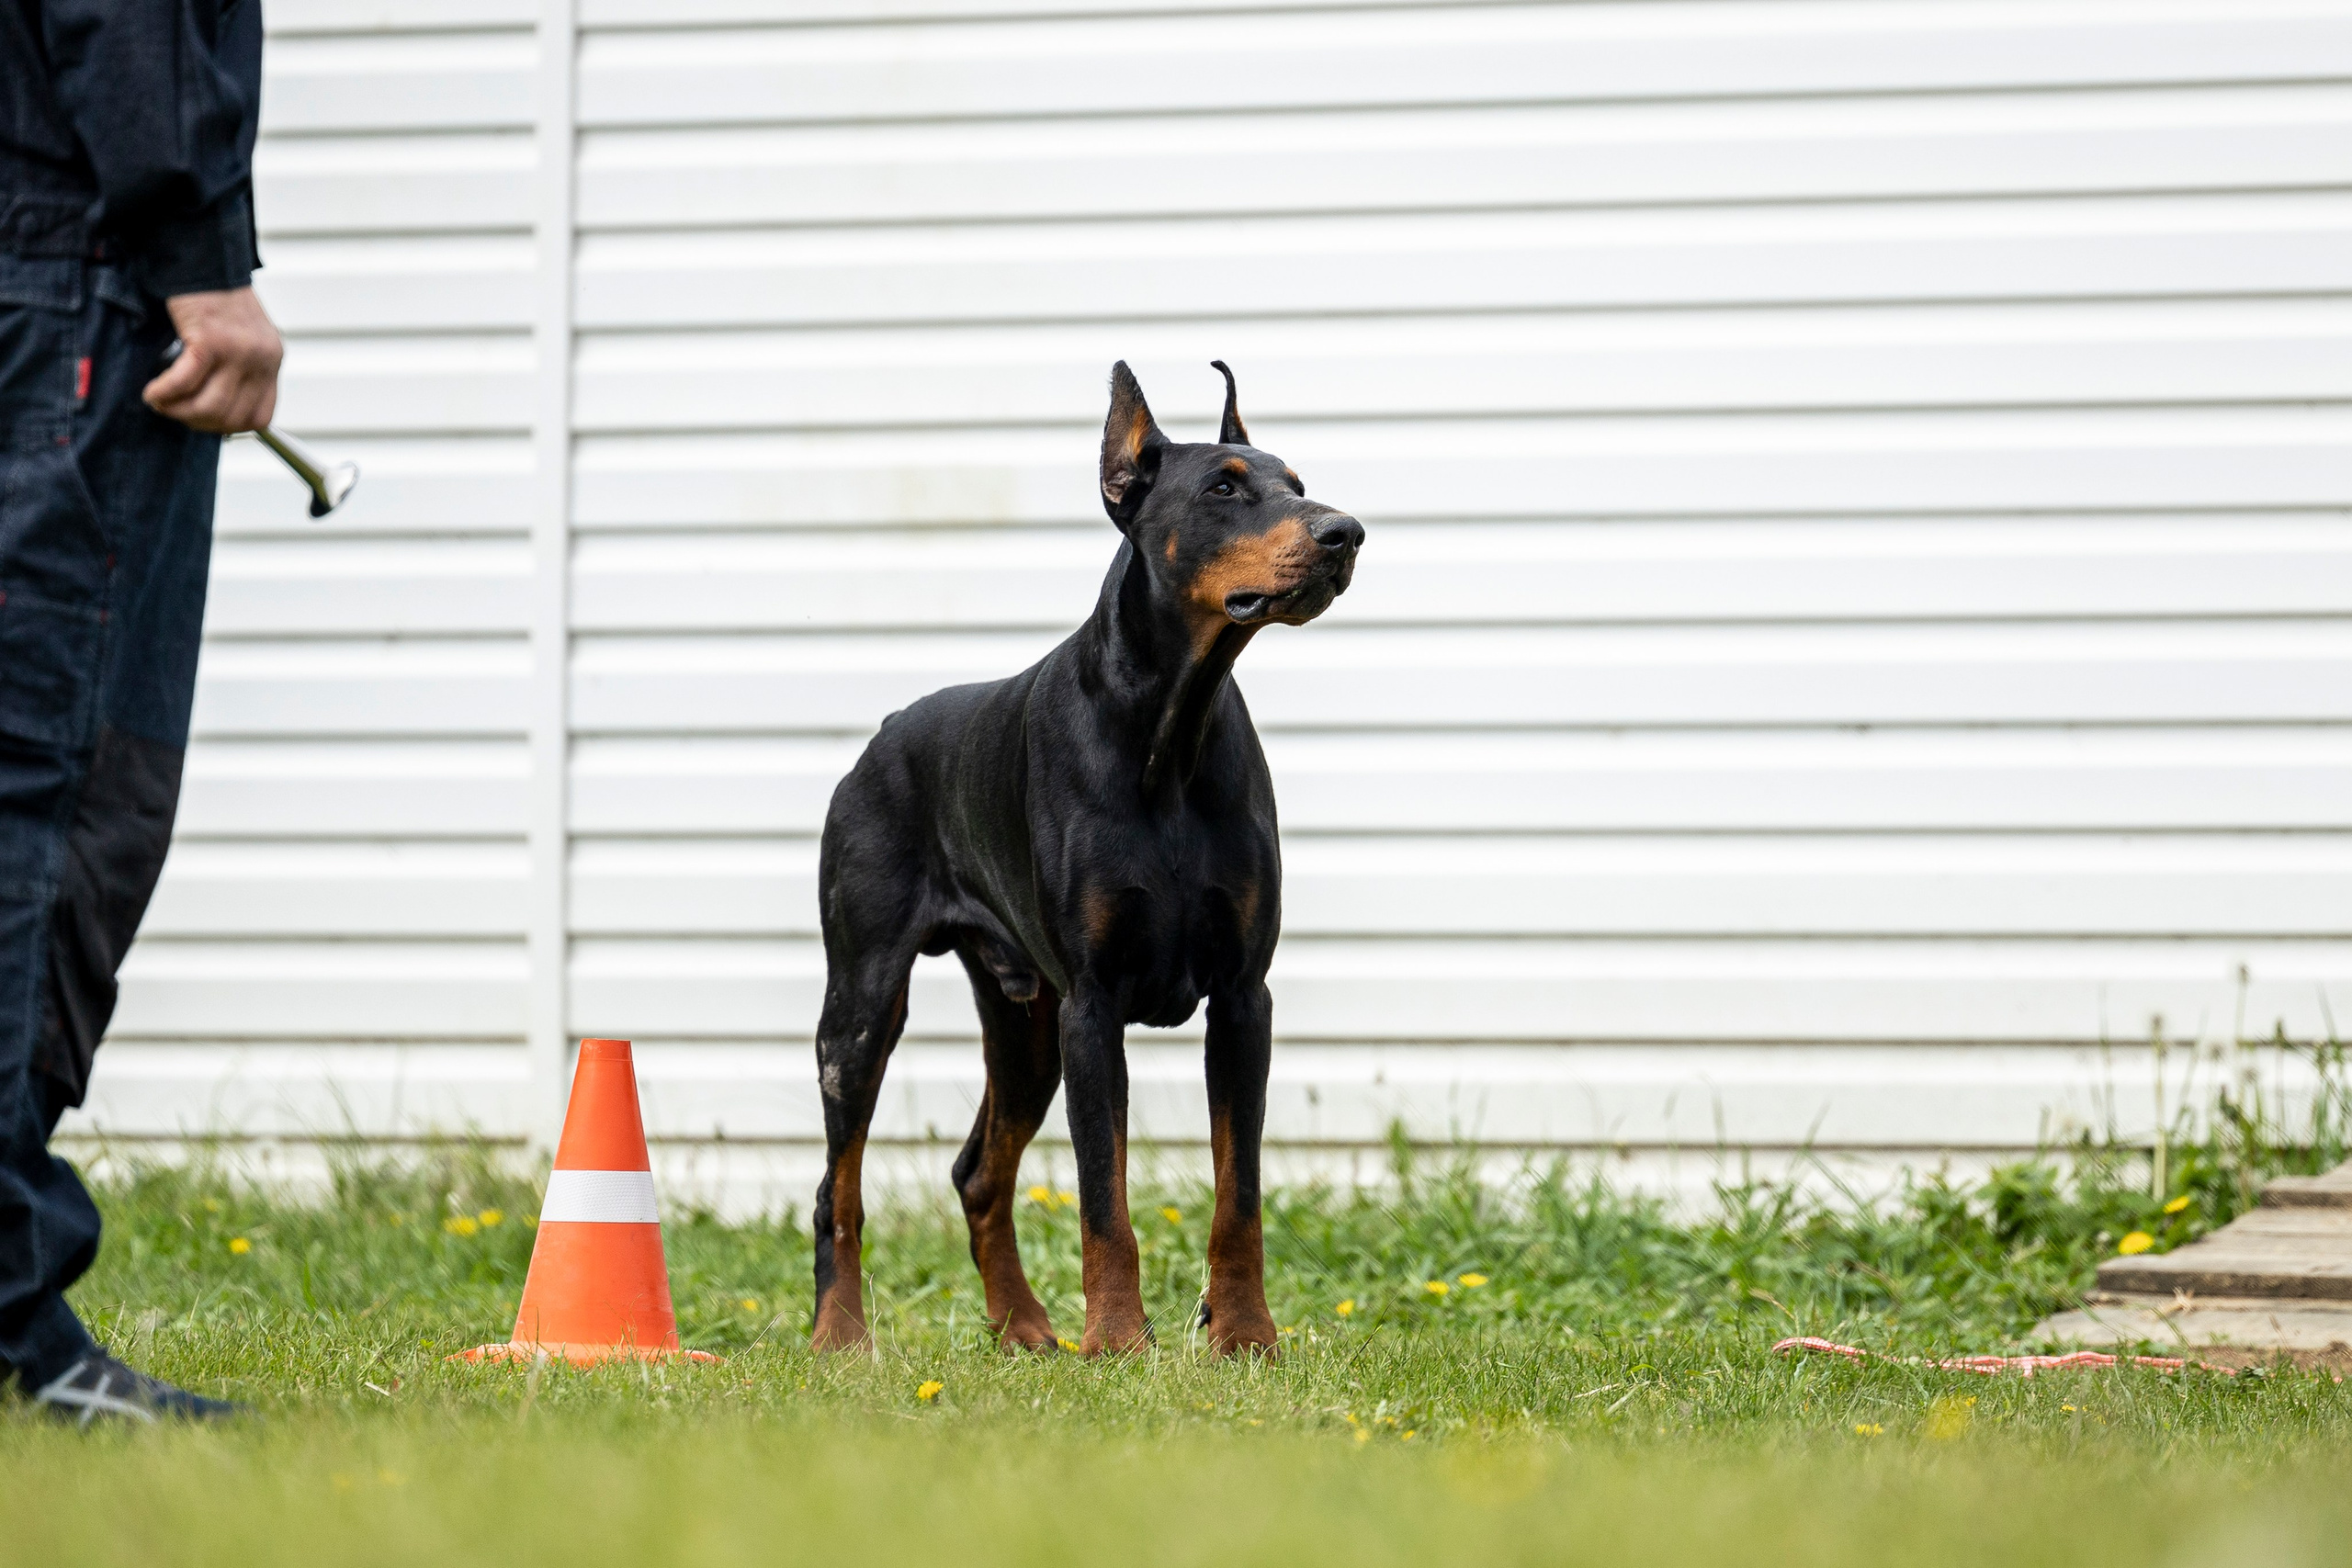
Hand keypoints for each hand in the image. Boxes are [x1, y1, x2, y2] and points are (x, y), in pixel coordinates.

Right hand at [143, 287, 282, 432]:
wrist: (202, 257)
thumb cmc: (213, 298)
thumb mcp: (242, 337)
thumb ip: (238, 371)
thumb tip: (214, 411)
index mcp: (272, 360)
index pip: (261, 418)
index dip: (229, 427)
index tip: (204, 420)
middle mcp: (261, 359)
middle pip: (231, 417)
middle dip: (197, 422)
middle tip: (174, 410)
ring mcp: (238, 351)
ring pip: (208, 406)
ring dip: (178, 411)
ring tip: (161, 401)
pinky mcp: (210, 340)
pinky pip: (184, 383)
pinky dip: (164, 393)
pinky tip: (152, 391)